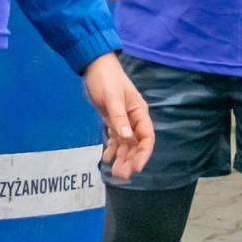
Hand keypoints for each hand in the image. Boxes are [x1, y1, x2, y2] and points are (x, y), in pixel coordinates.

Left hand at [82, 52, 153, 180]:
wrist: (94, 66)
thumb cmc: (107, 79)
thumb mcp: (112, 97)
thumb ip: (119, 117)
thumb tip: (127, 138)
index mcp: (139, 113)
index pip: (146, 138)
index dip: (143, 154)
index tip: (136, 168)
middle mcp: (133, 120)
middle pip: (136, 145)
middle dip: (130, 160)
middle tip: (121, 175)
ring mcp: (123, 121)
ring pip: (125, 145)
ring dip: (121, 158)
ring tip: (114, 172)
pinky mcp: (112, 121)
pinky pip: (115, 139)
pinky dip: (112, 149)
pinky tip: (106, 158)